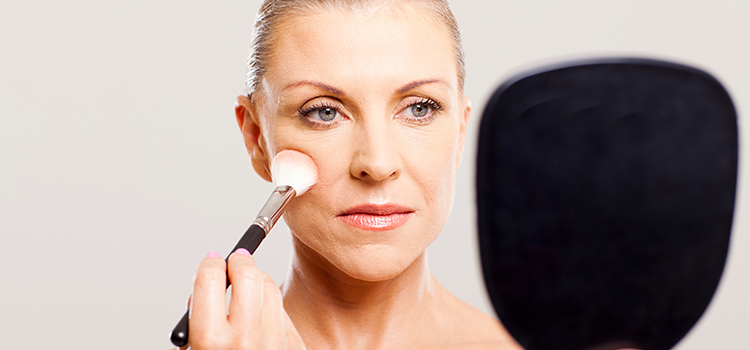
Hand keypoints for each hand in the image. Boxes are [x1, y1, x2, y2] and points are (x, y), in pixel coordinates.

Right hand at [181, 249, 304, 349]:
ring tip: (245, 288)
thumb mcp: (197, 349)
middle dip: (238, 262)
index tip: (211, 262)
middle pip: (247, 274)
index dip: (209, 264)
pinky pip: (282, 310)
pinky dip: (271, 306)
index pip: (209, 279)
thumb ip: (202, 317)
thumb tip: (212, 278)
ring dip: (256, 280)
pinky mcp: (294, 345)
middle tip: (232, 262)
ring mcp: (275, 342)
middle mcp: (245, 340)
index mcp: (211, 342)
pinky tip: (261, 315)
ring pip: (269, 287)